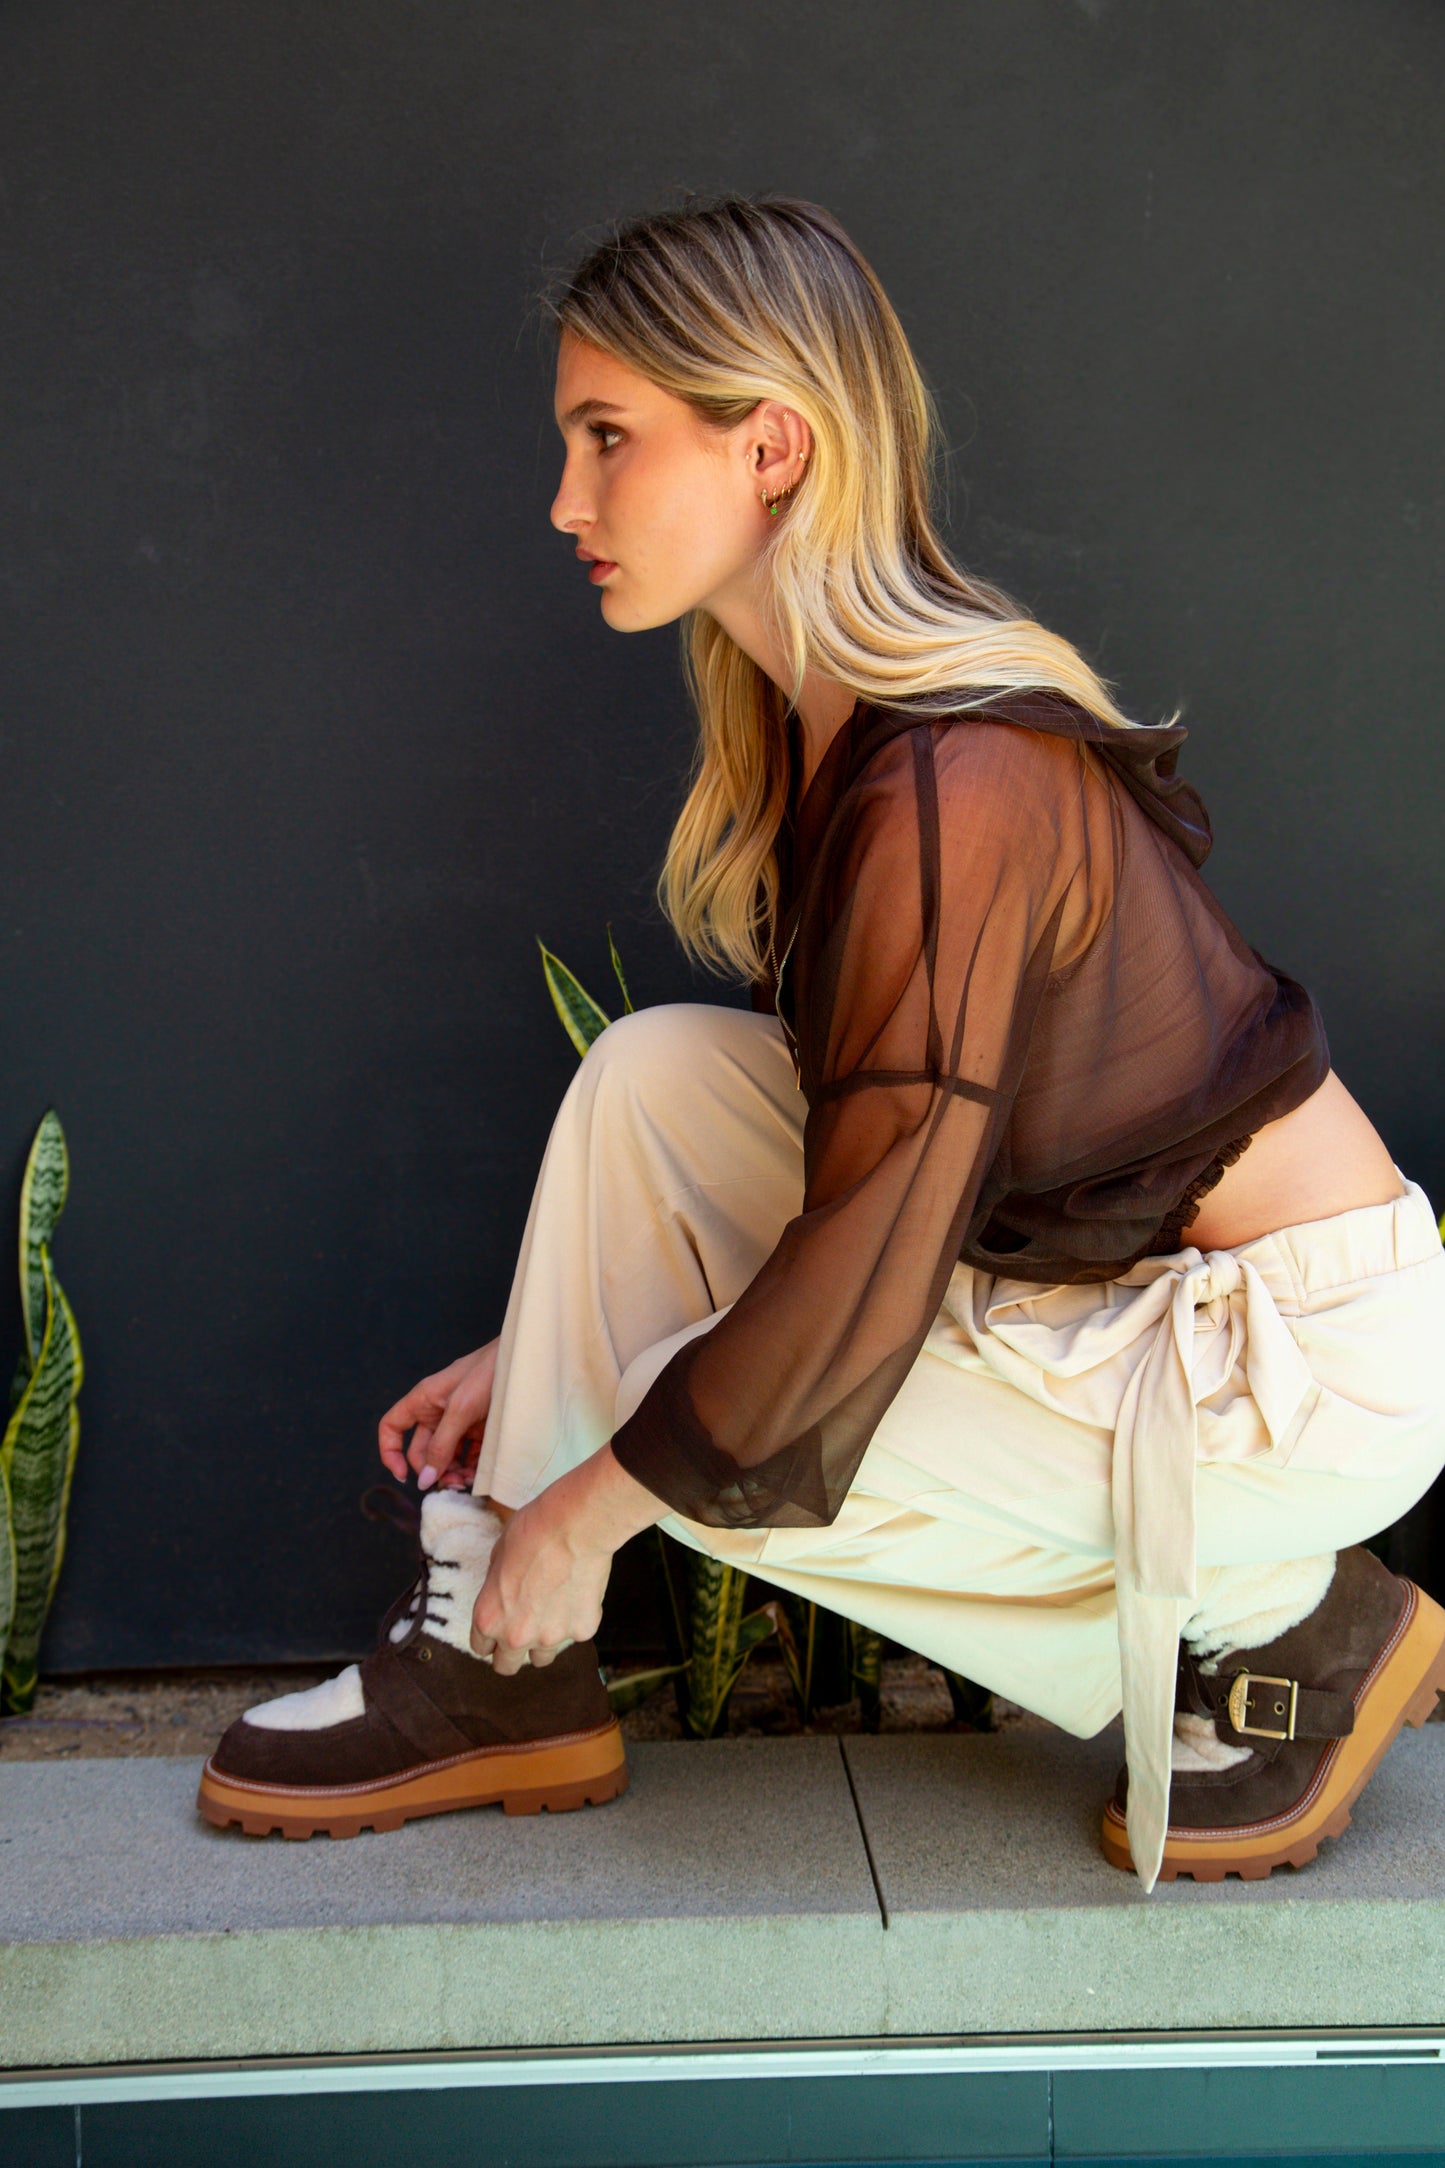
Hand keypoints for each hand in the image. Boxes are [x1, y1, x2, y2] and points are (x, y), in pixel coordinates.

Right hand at [377, 1338, 499, 1488]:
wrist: (525, 1361)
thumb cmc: (489, 1372)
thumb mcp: (460, 1409)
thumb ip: (442, 1445)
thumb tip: (425, 1480)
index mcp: (423, 1400)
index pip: (392, 1427)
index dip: (390, 1452)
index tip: (404, 1476)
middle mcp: (437, 1412)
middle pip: (422, 1450)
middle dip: (432, 1470)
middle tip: (450, 1486)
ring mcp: (459, 1421)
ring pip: (446, 1456)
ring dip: (452, 1473)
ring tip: (466, 1483)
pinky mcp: (479, 1428)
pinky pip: (468, 1454)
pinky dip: (470, 1468)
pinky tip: (478, 1477)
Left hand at [471, 1445, 669, 1673]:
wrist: (575, 1527)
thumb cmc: (533, 1532)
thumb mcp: (497, 1556)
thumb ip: (496, 1588)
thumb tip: (502, 1594)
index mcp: (488, 1618)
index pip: (481, 1649)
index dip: (489, 1638)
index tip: (498, 1631)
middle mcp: (517, 1636)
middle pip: (507, 1666)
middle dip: (511, 1653)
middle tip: (522, 1632)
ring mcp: (552, 1637)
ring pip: (542, 1658)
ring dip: (543, 1642)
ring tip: (551, 1612)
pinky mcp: (582, 1631)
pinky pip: (575, 1634)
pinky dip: (575, 1620)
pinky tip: (577, 1594)